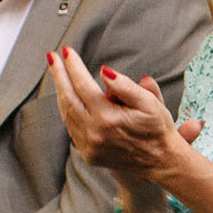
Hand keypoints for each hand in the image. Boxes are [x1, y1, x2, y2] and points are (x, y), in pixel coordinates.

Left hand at [49, 46, 198, 184]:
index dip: (73, 67)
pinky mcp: (88, 154)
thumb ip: (125, 86)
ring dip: (60, 91)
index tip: (67, 51)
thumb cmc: (157, 128)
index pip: (83, 85)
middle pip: (68, 98)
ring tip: (57, 72)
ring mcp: (89, 146)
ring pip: (66, 113)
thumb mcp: (149, 102)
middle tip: (51, 57)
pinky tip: (68, 97)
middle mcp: (94, 133)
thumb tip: (104, 71)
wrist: (161, 161)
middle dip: (58, 75)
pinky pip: (72, 128)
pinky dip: (68, 110)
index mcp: (108, 118)